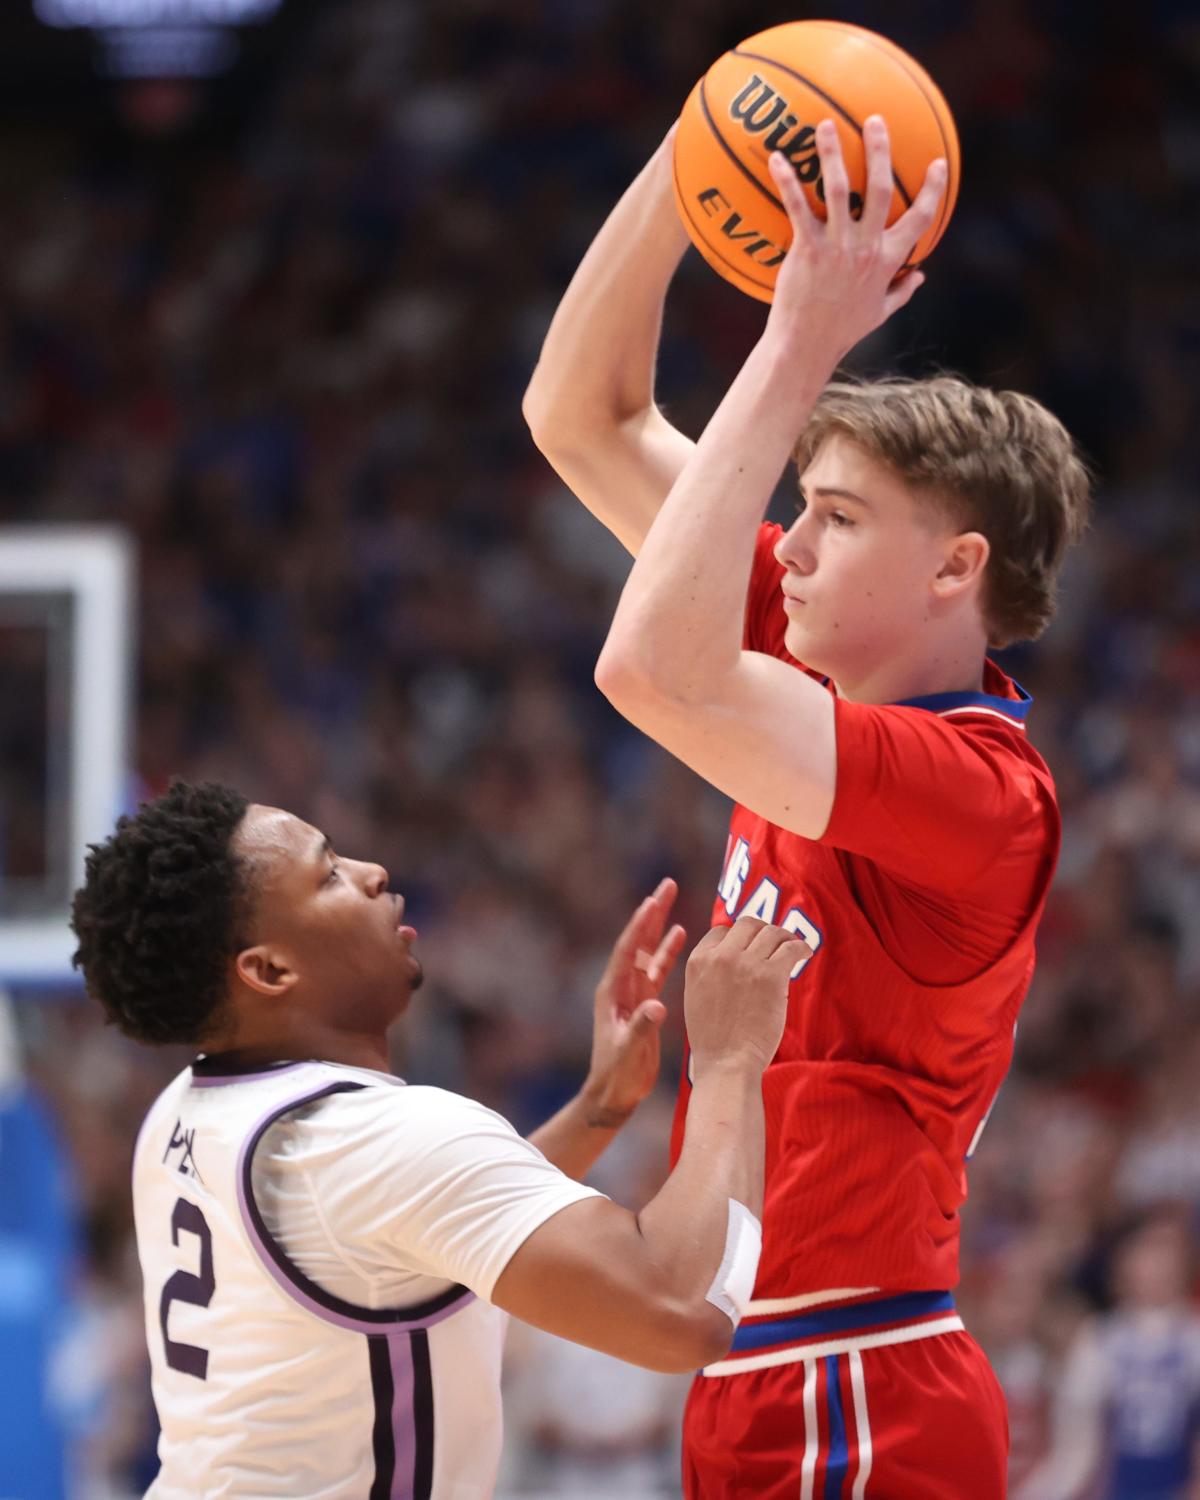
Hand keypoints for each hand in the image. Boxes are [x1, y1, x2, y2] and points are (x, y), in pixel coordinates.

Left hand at [583, 879, 686, 1124]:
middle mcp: (621, 986)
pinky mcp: (645, 1002)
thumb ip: (642, 1028)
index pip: (627, 951)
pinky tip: (680, 934)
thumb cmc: (618, 1075)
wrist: (614, 1094)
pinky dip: (668, 952)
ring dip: (659, 926)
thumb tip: (657, 1007)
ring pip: (648, 951)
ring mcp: (633, 993)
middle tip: (665, 885)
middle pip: (637, 941)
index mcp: (613, 993)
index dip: (640, 927)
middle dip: (651, 914)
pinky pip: (657, 969)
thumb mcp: (629, 1052)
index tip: (652, 902)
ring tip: (670, 898)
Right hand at [684, 919, 810, 1074]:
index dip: (738, 937)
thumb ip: (709, 973)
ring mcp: (746, 963)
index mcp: (698, 960)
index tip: (751, 946)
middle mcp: (721, 955)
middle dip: (762, 930)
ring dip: (784, 937)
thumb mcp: (696, 997)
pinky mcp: (771, 975)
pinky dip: (801, 947)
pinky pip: (791, 947)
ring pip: (771, 932)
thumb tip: (731, 959)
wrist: (726, 1062)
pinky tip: (805, 954)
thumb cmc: (714, 1040)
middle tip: (774, 942)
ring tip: (792, 948)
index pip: (721, 930)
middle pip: (748, 924)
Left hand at [764, 115, 946, 362]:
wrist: (806, 345)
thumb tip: (921, 275)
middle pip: (881, 189)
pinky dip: (787, 181)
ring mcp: (837, 247)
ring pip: (840, 189)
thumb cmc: (841, 330)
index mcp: (888, 260)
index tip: (937, 164)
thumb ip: (902, 291)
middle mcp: (866, 248)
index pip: (920, 219)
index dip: (933, 190)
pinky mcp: (807, 249)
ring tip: (826, 125)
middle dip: (880, 150)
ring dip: (833, 153)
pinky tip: (777, 160)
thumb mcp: (879, 312)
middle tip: (875, 121)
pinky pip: (797, 207)